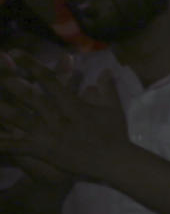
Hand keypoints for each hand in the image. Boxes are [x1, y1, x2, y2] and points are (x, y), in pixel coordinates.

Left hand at [0, 53, 128, 179]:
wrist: (114, 161)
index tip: (15, 52)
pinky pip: (18, 146)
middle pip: (30, 97)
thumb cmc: (114, 134)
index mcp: (73, 105)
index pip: (49, 80)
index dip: (32, 65)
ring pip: (20, 120)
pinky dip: (3, 143)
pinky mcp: (44, 151)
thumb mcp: (113, 109)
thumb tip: (106, 69)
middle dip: (11, 83)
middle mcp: (58, 117)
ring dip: (4, 110)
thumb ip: (107, 88)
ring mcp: (49, 134)